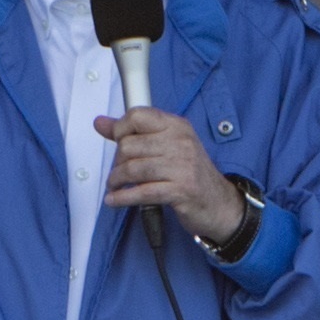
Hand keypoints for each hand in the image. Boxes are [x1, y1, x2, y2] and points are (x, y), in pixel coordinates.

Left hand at [94, 107, 242, 241]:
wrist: (220, 203)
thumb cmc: (190, 174)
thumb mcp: (166, 146)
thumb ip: (132, 133)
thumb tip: (100, 122)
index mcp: (176, 126)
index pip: (137, 116)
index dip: (119, 129)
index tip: (117, 142)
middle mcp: (181, 142)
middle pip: (130, 145)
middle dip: (117, 162)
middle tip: (118, 173)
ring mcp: (182, 166)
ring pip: (133, 169)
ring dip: (116, 181)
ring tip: (114, 186)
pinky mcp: (181, 190)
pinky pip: (142, 192)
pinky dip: (122, 198)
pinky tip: (114, 200)